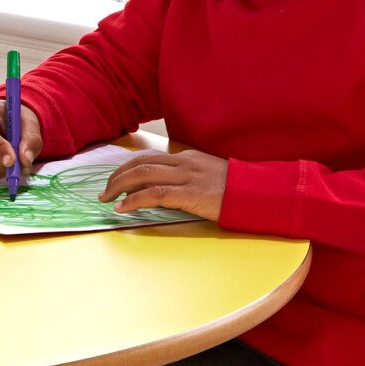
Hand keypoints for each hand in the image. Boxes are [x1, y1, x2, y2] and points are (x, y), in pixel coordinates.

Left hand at [99, 149, 227, 221]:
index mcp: (187, 157)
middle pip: (139, 163)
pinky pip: (154, 194)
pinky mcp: (190, 194)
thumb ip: (185, 179)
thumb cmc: (236, 190)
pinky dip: (133, 200)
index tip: (115, 179)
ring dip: (118, 187)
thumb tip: (159, 191)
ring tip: (106, 199)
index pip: (149, 157)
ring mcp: (187, 177)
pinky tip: (122, 208)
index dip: (127, 167)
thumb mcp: (208, 177)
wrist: (260, 194)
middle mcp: (184, 162)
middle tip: (105, 190)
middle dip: (116, 176)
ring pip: (141, 174)